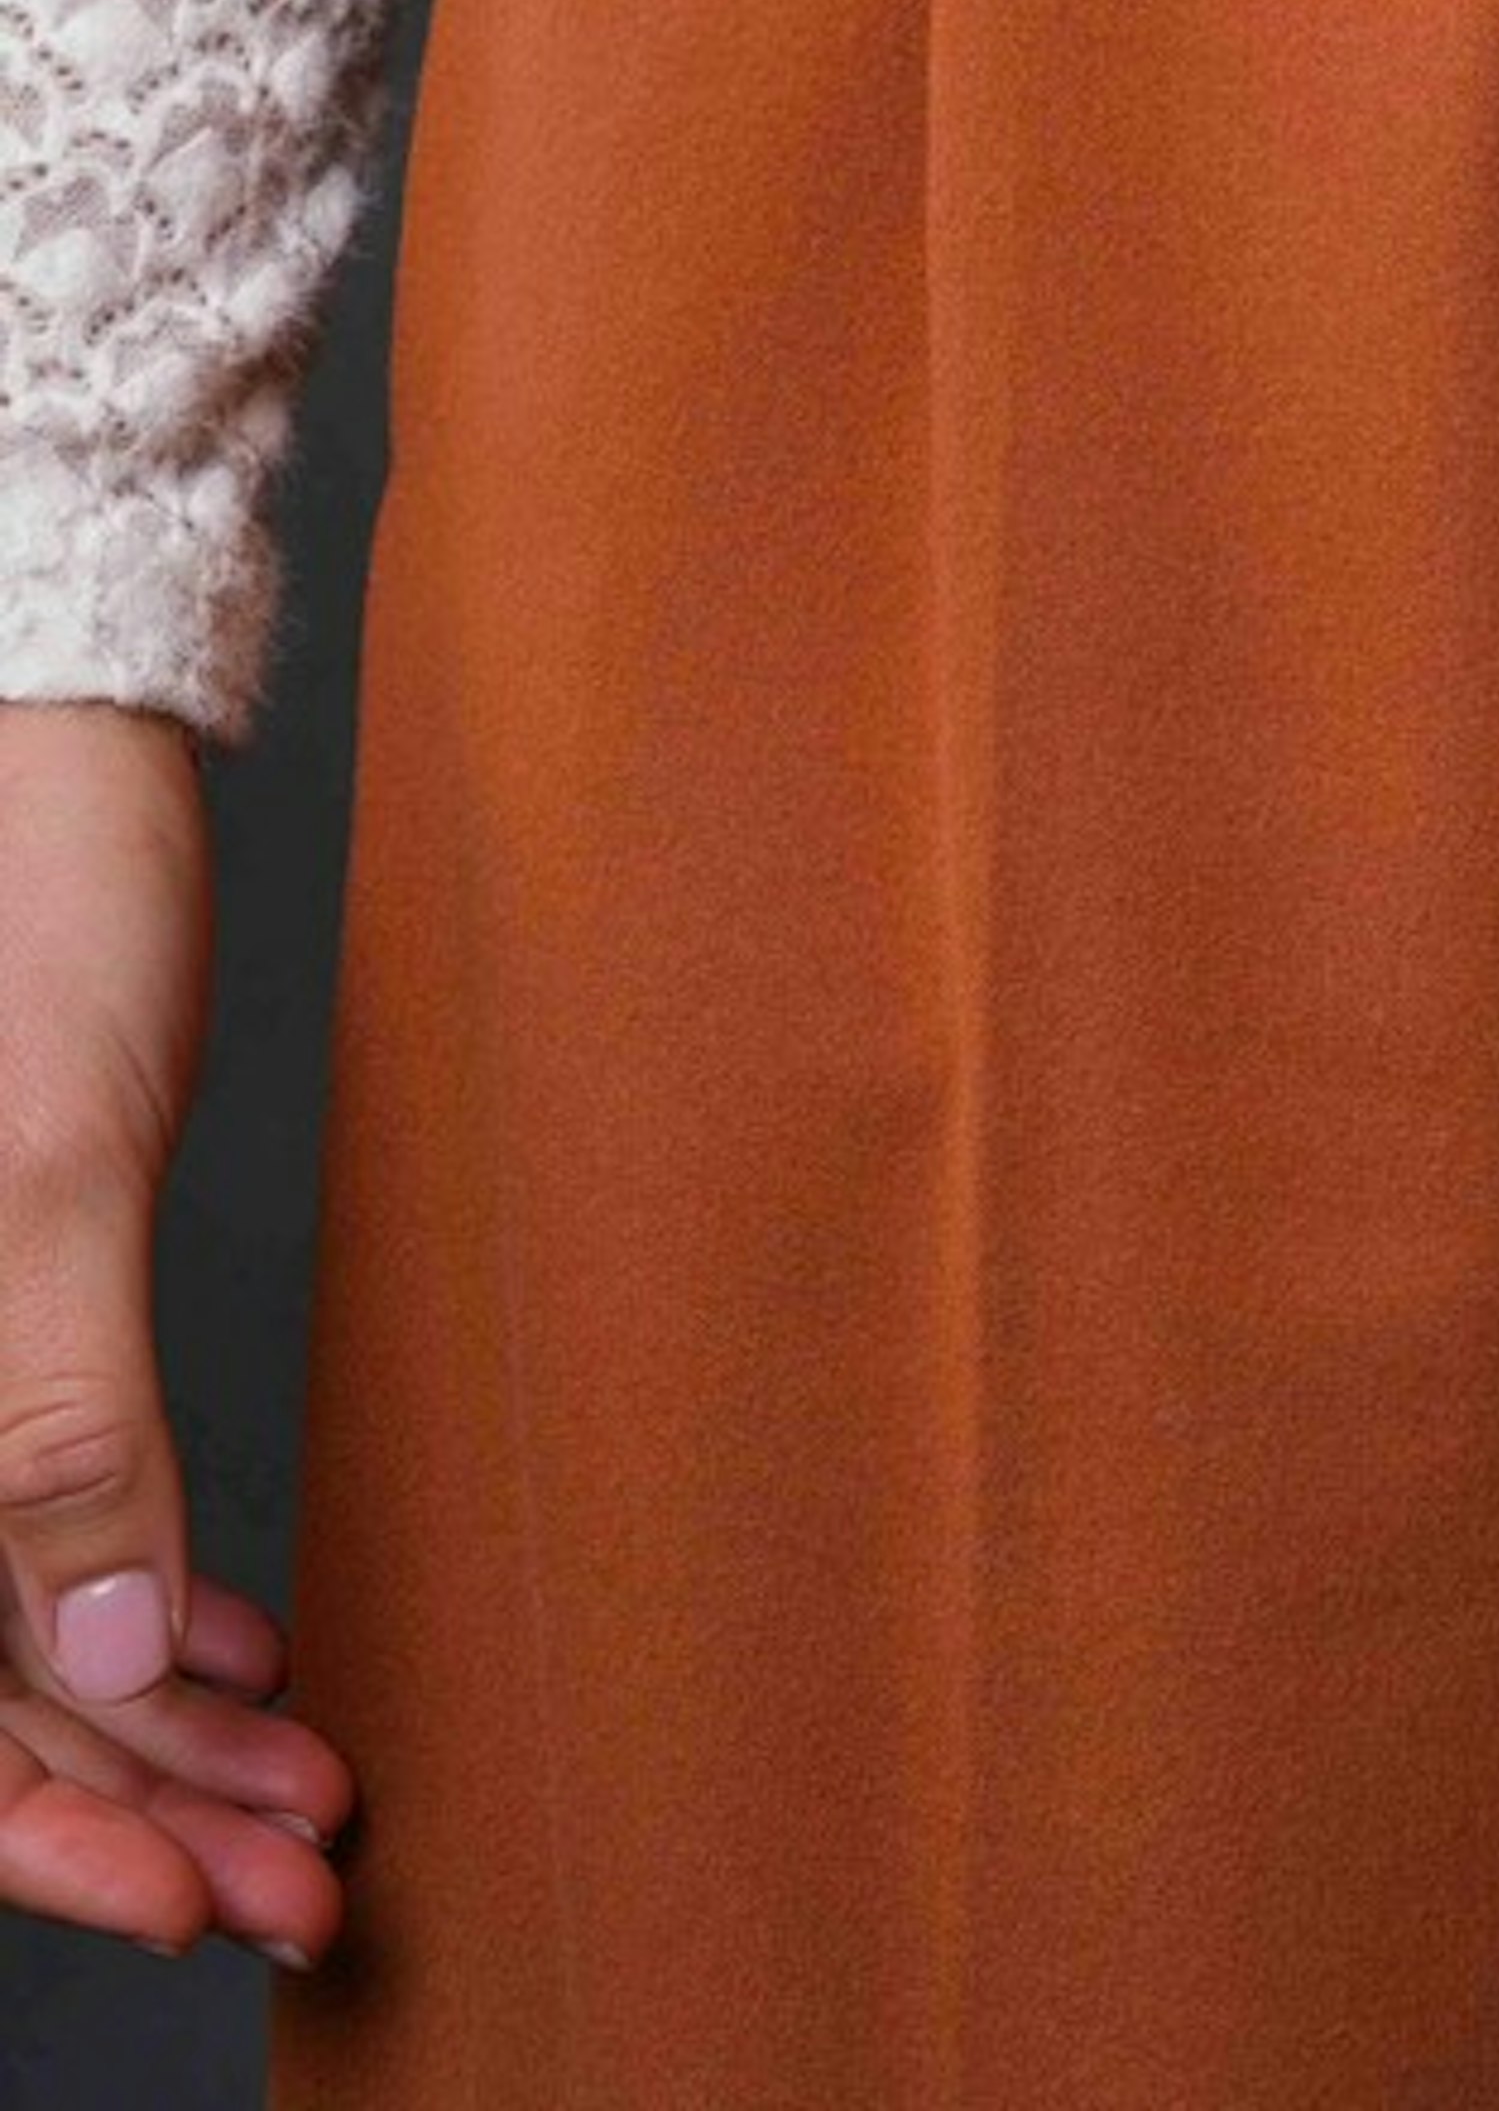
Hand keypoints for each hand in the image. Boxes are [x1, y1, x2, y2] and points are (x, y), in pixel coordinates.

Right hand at [0, 701, 354, 1966]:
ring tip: (316, 1792)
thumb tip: (116, 1652)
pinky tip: (254, 1646)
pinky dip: (153, 1605)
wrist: (58, 749)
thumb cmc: (35, 914)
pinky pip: (43, 1520)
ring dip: (169, 1724)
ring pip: (26, 1621)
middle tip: (306, 1881)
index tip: (188, 1903)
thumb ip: (62, 1423)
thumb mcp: (51, 1167)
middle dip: (140, 1802)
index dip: (44, 1829)